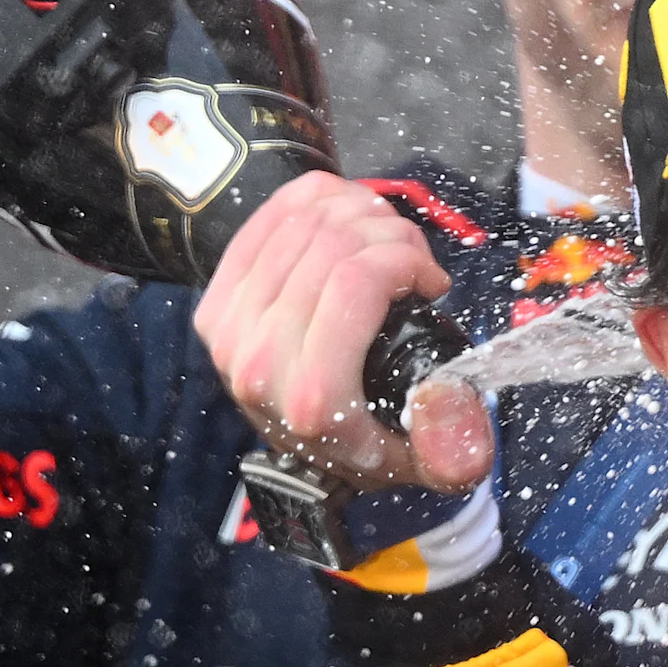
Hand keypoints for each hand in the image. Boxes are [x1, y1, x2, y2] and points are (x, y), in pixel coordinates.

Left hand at [196, 172, 492, 495]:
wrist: (312, 458)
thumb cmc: (374, 446)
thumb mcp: (428, 466)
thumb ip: (451, 451)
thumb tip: (445, 395)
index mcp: (312, 398)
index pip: (355, 282)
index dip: (406, 260)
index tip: (431, 282)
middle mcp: (260, 363)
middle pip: (330, 244)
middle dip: (390, 233)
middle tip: (416, 259)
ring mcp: (229, 332)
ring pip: (302, 223)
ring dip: (358, 213)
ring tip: (387, 242)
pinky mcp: (215, 307)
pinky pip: (268, 219)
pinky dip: (317, 200)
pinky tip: (349, 218)